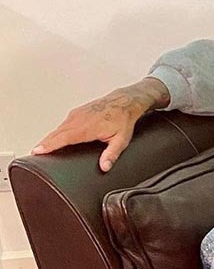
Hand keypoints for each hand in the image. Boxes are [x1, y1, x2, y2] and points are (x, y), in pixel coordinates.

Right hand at [31, 77, 169, 171]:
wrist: (124, 101)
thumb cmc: (123, 119)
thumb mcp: (121, 140)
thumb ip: (112, 154)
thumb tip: (105, 166)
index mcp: (87, 127)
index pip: (63, 138)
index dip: (49, 145)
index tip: (38, 151)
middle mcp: (78, 119)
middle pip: (56, 133)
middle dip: (44, 144)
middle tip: (34, 153)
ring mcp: (76, 115)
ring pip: (58, 128)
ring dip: (49, 137)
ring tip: (41, 148)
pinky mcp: (76, 113)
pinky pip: (63, 124)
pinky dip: (56, 132)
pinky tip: (54, 138)